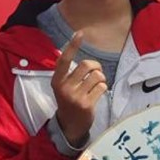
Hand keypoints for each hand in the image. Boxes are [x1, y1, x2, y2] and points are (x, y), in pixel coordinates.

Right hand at [51, 32, 106, 147]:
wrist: (69, 126)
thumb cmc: (69, 101)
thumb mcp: (63, 87)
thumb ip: (69, 73)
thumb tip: (77, 53)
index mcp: (57, 81)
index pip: (64, 60)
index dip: (72, 45)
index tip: (80, 33)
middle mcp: (64, 87)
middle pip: (86, 65)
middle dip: (96, 66)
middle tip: (96, 73)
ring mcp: (75, 97)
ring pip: (97, 75)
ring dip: (101, 78)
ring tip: (97, 85)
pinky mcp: (87, 104)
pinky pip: (102, 87)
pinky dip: (103, 88)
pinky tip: (97, 94)